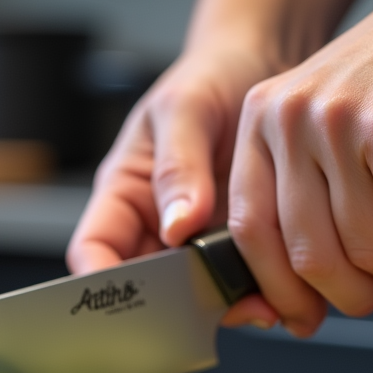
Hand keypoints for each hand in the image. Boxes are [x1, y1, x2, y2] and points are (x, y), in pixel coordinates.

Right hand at [66, 46, 282, 328]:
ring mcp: (194, 242)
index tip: (129, 301)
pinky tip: (278, 292)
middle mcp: (154, 225)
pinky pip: (237, 284)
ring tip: (261, 304)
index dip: (101, 282)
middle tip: (212, 307)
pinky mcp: (234, 247)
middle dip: (175, 306)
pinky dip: (257, 295)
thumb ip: (178, 166)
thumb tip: (176, 225)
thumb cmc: (211, 76)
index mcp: (124, 193)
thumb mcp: (186, 108)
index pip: (94, 250)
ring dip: (224, 306)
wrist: (263, 66)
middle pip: (145, 286)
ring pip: (194, 294)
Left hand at [226, 0, 372, 335]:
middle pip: (310, 256)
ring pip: (369, 250)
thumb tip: (295, 304)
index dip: (279, 290)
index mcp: (262, 124)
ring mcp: (345, 123)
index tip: (304, 319)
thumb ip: (304, 201)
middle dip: (353, 295)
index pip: (250, 233)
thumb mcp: (329, 128)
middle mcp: (292, 120)